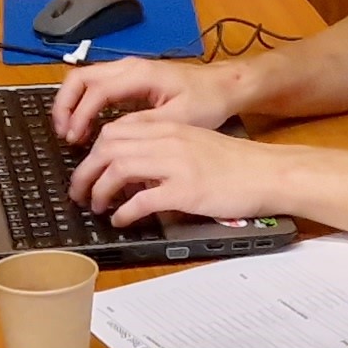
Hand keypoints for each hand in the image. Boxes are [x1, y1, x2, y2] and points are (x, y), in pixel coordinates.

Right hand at [50, 55, 230, 141]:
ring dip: (71, 104)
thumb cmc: (206, 101)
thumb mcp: (178, 118)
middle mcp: (129, 67)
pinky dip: (84, 103)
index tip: (75, 138)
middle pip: (80, 77)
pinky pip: (96, 85)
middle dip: (65, 105)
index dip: (80, 115)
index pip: (95, 90)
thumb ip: (143, 125)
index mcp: (140, 74)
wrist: (224, 87)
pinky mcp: (130, 78)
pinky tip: (85, 126)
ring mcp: (128, 70)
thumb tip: (110, 136)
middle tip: (63, 134)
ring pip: (84, 79)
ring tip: (70, 132)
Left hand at [60, 107, 283, 224]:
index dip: (92, 150)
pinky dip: (124, 212)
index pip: (115, 129)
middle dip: (85, 171)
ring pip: (118, 168)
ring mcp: (176, 164)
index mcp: (169, 127)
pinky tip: (121, 220)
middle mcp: (168, 140)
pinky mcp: (185, 191)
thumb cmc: (236, 163)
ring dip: (99, 190)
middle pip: (108, 146)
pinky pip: (141, 200)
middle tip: (79, 192)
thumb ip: (162, 149)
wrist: (268, 173)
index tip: (86, 168)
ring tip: (96, 206)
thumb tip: (132, 169)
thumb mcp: (194, 144)